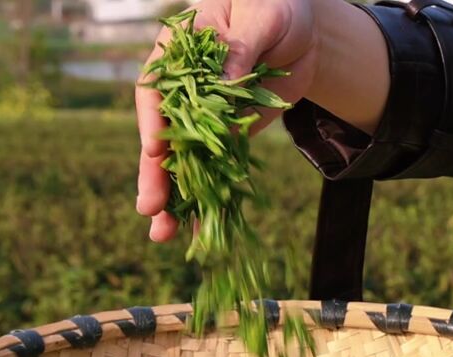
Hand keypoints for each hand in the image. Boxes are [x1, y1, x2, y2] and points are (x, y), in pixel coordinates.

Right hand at [135, 0, 389, 241]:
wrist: (302, 25)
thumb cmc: (274, 5)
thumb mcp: (261, 17)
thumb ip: (239, 51)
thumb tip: (223, 86)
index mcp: (179, 55)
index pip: (156, 91)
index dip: (153, 123)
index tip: (155, 155)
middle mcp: (183, 91)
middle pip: (163, 135)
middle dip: (157, 174)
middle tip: (150, 209)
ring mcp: (205, 117)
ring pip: (186, 161)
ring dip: (177, 198)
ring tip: (164, 237)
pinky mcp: (229, 135)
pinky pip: (217, 170)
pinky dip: (211, 198)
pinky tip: (201, 228)